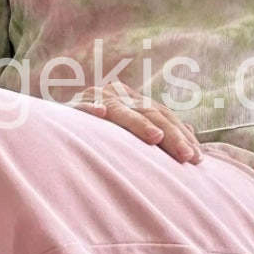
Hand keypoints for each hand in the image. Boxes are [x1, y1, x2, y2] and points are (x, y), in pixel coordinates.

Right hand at [72, 82, 202, 163]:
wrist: (54, 124)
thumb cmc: (98, 131)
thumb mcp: (129, 127)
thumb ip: (156, 126)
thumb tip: (190, 130)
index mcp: (133, 99)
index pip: (163, 115)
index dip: (182, 135)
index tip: (199, 158)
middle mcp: (117, 94)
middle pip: (150, 113)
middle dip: (171, 136)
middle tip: (188, 157)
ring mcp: (95, 98)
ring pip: (121, 111)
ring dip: (138, 124)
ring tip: (156, 137)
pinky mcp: (71, 107)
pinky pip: (82, 107)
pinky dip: (91, 108)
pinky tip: (100, 113)